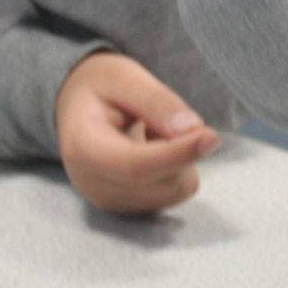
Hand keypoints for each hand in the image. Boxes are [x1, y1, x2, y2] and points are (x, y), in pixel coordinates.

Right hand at [54, 53, 220, 214]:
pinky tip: (153, 149)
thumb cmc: (99, 88)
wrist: (77, 111)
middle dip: (183, 148)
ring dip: (181, 158)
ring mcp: (110, 202)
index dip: (177, 154)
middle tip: (167, 115)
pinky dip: (177, 169)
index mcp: (83, 148)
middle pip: (162, 181)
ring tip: (153, 132)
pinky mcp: (129, 209)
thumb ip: (156, 101)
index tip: (210, 137)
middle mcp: (93, 185)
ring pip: (176, 189)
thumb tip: (192, 129)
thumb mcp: (123, 77)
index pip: (136, 166)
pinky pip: (175, 193)